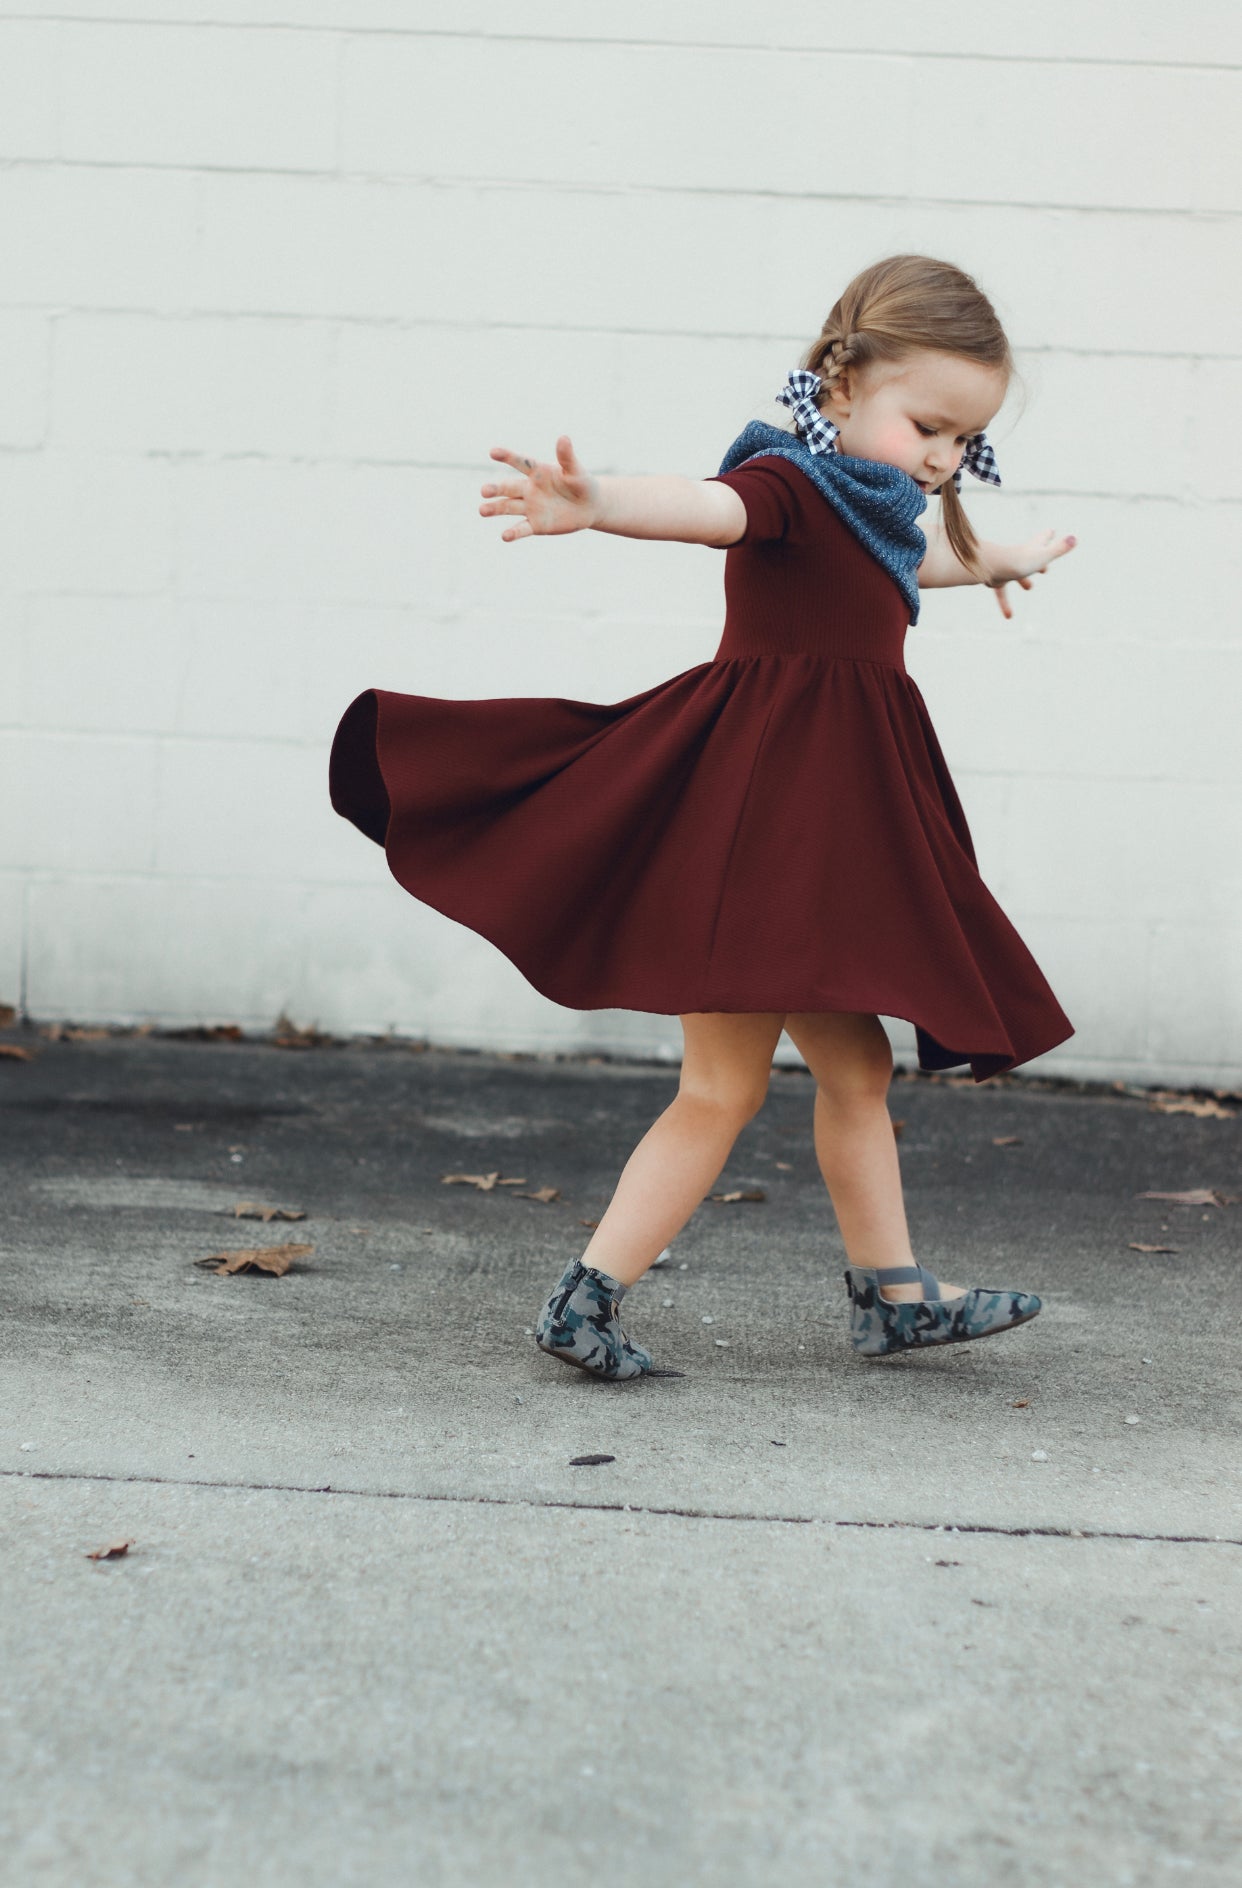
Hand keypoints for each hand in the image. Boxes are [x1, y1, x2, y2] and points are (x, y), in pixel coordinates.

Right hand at [479, 435, 599, 540]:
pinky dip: (513, 532)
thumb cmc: (582, 484)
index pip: (520, 463)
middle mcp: (529, 489)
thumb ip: (567, 457)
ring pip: (508, 507)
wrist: (589, 507)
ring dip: (495, 509)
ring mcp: (531, 507)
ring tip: (482, 510)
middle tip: (484, 491)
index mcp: (537, 472)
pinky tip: (505, 536)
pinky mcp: (536, 525)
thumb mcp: (576, 471)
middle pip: (508, 488)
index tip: (493, 452)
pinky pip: (522, 528)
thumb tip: (563, 438)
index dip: (507, 457)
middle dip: (495, 489)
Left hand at [989, 528, 1076, 619]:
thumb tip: (1074, 539)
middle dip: (1037, 558)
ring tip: (1029, 588)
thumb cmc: (1019, 561)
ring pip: (1016, 574)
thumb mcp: (1043, 556)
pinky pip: (1002, 593)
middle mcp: (1019, 556)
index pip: (1042, 539)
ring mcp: (1006, 567)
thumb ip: (1059, 549)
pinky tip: (1009, 616)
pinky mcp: (996, 579)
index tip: (1051, 531)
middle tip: (1043, 563)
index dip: (1047, 536)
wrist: (990, 568)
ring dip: (1023, 580)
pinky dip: (1005, 604)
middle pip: (1029, 555)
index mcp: (1032, 549)